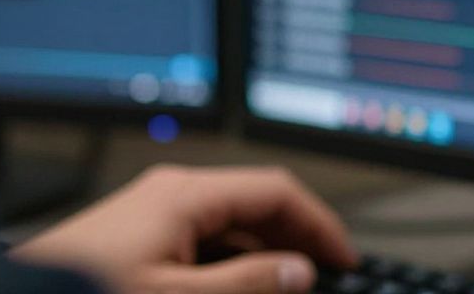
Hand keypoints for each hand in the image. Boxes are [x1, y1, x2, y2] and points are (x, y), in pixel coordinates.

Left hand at [10, 165, 357, 293]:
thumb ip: (246, 283)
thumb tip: (298, 270)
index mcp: (184, 194)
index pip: (278, 190)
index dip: (320, 224)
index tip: (344, 258)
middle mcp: (167, 193)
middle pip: (254, 203)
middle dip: (293, 239)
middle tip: (321, 276)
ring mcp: (145, 213)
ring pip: (225, 224)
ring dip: (259, 253)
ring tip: (279, 288)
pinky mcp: (128, 237)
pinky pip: (196, 239)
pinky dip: (225, 261)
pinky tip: (228, 290)